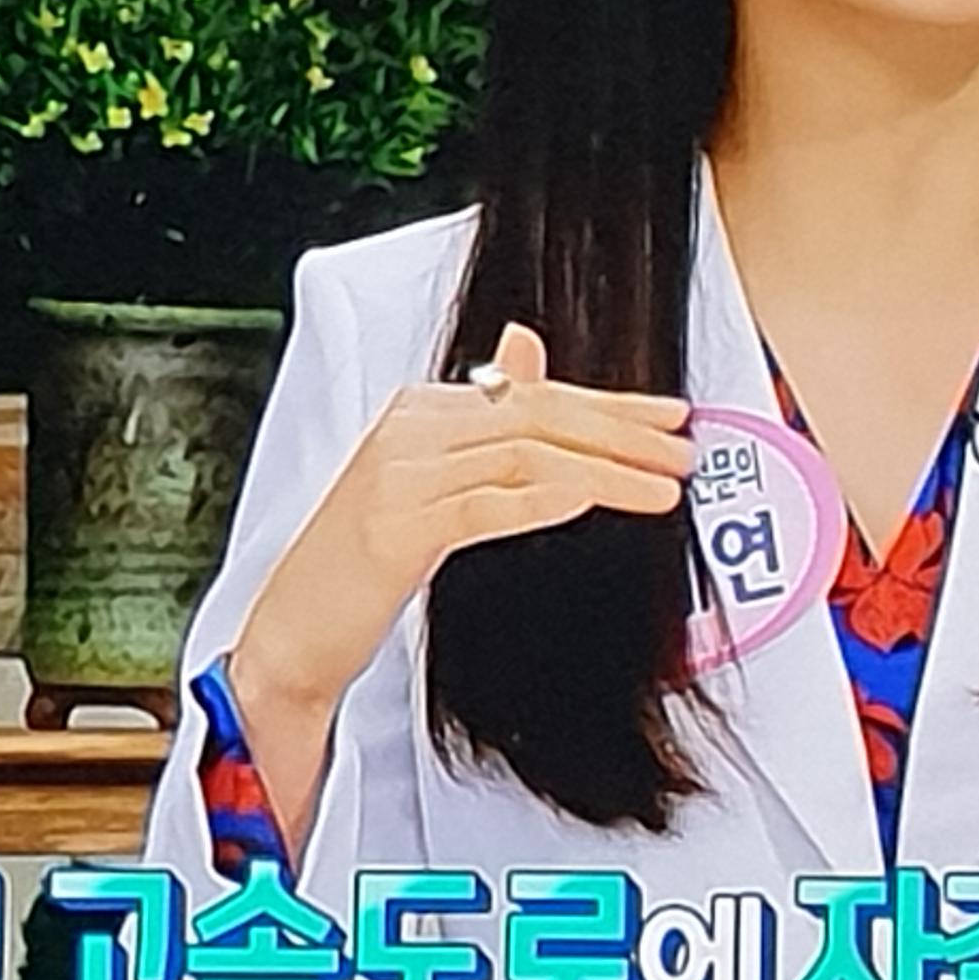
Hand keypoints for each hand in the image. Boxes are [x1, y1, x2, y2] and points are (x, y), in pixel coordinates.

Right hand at [229, 318, 695, 733]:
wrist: (293, 632)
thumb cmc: (363, 566)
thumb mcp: (429, 483)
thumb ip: (482, 421)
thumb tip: (524, 347)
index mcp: (420, 410)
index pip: (534, 394)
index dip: (612, 404)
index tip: (672, 417)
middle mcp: (409, 431)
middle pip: (537, 417)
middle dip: (622, 433)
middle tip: (685, 451)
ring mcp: (397, 478)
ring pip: (522, 458)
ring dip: (605, 471)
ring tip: (662, 488)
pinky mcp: (392, 531)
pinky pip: (479, 507)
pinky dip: (537, 500)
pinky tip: (585, 499)